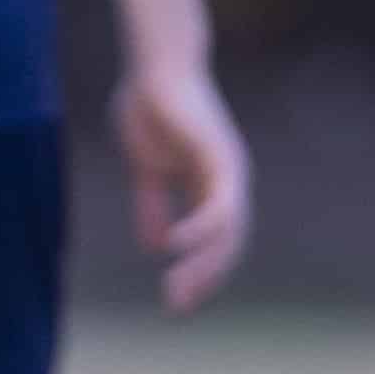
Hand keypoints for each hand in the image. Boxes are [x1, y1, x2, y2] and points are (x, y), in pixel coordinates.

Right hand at [114, 62, 251, 314]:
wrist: (155, 66)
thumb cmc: (151, 107)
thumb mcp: (146, 168)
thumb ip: (151, 205)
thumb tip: (154, 246)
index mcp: (209, 186)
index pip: (213, 241)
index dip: (197, 272)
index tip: (176, 300)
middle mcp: (226, 183)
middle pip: (225, 244)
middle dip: (202, 278)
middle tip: (176, 307)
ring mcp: (228, 171)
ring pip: (227, 232)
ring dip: (203, 264)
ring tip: (177, 289)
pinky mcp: (221, 158)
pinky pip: (218, 205)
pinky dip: (199, 230)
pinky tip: (174, 249)